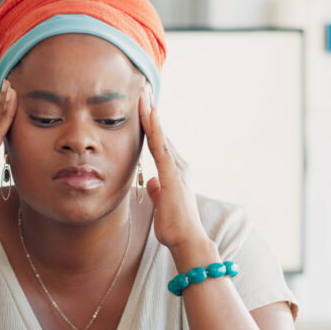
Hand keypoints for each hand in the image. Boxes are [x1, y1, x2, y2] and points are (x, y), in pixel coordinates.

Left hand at [139, 84, 209, 251]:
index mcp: (174, 172)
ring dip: (151, 113)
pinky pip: (161, 146)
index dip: (151, 123)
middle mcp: (179, 166)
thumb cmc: (175, 227)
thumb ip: (157, 191)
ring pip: (160, 135)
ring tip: (143, 93)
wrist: (187, 241)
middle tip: (143, 88)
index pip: (159, 142)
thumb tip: (150, 183)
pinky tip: (150, 113)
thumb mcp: (161, 204)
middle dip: (151, 111)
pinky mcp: (172, 174)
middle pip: (160, 133)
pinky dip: (155, 128)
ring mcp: (176, 169)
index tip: (143, 105)